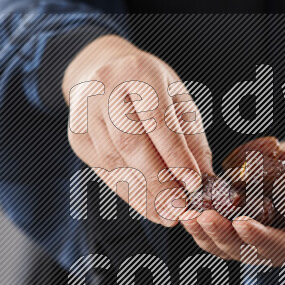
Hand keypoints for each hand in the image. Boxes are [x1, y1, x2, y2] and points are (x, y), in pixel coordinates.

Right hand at [63, 35, 212, 225]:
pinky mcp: (78, 136)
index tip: (193, 184)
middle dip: (158, 181)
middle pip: (130, 143)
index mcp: (138, 72)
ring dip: (143, 194)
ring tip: (168, 215)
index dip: (175, 155)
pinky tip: (148, 207)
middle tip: (179, 208)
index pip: (157, 120)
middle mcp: (105, 90)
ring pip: (115, 161)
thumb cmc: (150, 87)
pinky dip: (129, 192)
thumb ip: (192, 138)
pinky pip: (105, 170)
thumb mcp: (178, 99)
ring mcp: (86, 114)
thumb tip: (206, 179)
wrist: (103, 69)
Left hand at [181, 138, 284, 265]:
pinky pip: (214, 233)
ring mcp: (253, 240)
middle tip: (203, 217)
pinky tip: (185, 209)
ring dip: (204, 234)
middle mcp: (276, 247)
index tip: (242, 223)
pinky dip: (198, 224)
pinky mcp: (236, 227)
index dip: (260, 238)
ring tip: (188, 216)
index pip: (281, 248)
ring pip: (225, 247)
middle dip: (222, 236)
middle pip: (246, 252)